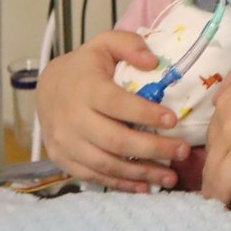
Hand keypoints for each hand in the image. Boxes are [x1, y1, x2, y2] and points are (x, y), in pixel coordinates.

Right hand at [35, 30, 191, 191]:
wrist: (47, 87)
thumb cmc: (85, 66)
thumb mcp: (105, 44)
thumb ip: (130, 46)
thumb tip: (153, 63)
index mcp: (86, 88)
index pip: (117, 104)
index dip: (145, 113)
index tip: (173, 120)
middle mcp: (73, 119)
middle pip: (115, 140)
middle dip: (152, 149)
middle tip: (183, 151)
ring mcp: (66, 143)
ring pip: (107, 164)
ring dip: (142, 172)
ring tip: (171, 176)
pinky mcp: (63, 160)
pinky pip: (95, 176)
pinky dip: (121, 184)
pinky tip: (146, 186)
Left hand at [201, 38, 230, 215]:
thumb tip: (221, 98)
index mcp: (228, 100)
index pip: (212, 139)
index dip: (216, 158)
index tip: (221, 170)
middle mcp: (228, 124)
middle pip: (211, 165)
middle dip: (212, 186)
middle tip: (217, 201)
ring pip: (222, 184)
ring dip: (222, 202)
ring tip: (226, 215)